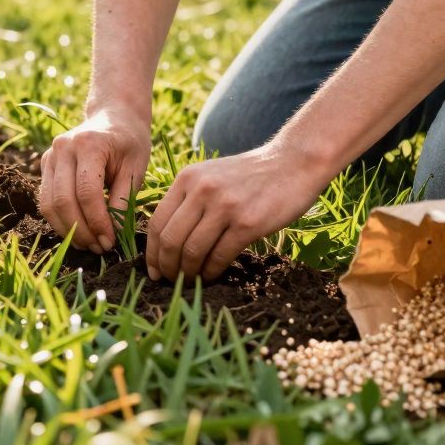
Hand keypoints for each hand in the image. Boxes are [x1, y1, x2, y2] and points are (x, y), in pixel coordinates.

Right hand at [39, 106, 150, 252]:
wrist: (114, 116)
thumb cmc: (130, 142)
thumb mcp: (136, 168)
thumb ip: (122, 200)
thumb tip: (113, 235)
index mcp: (89, 144)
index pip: (87, 192)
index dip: (97, 222)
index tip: (110, 241)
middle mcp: (63, 147)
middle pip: (63, 200)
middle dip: (81, 230)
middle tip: (99, 248)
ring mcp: (50, 155)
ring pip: (48, 204)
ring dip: (67, 230)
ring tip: (88, 244)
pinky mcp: (45, 164)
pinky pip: (45, 200)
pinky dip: (59, 220)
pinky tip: (78, 231)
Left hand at [146, 143, 330, 281]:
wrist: (293, 163)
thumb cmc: (250, 175)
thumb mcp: (211, 175)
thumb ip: (188, 199)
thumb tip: (166, 239)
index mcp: (187, 179)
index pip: (157, 222)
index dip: (152, 252)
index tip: (153, 270)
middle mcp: (202, 190)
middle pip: (170, 240)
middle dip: (166, 267)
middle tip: (169, 281)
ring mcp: (225, 206)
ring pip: (192, 251)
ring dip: (187, 273)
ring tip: (190, 282)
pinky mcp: (247, 223)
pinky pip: (219, 256)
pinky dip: (211, 272)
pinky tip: (211, 277)